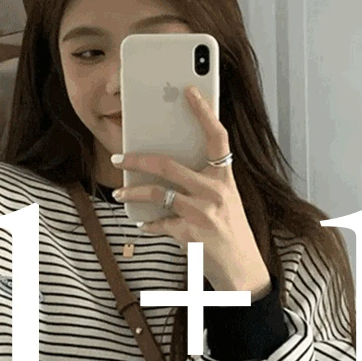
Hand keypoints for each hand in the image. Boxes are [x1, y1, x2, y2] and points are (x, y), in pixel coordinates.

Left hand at [112, 86, 270, 295]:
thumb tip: (167, 168)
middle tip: (119, 155)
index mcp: (226, 178)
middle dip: (138, 158)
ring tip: (120, 192)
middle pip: (169, 165)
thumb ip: (204, 182)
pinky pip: (159, 223)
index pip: (217, 137)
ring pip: (158, 193)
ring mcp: (203, 213)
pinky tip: (143, 224)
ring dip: (134, 191)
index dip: (204, 112)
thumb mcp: (225, 201)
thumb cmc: (230, 232)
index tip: (189, 90)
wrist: (242, 270)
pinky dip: (149, 224)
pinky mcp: (191, 234)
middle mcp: (216, 192)